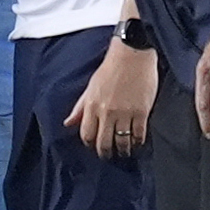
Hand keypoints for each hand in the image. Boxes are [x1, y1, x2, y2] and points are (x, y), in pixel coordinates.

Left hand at [64, 39, 157, 158]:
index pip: (87, 134)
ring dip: (123, 150)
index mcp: (92, 106)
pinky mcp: (141, 112)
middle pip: (103, 142)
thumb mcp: (90, 87)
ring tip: (125, 152)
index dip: (90, 144)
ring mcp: (124, 113)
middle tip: (109, 155)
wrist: (133, 54)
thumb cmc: (111, 68)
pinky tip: (137, 142)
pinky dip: (138, 141)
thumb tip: (68, 123)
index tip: (95, 146)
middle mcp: (106, 112)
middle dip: (105, 152)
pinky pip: (138, 134)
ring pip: (122, 141)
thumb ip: (80, 107)